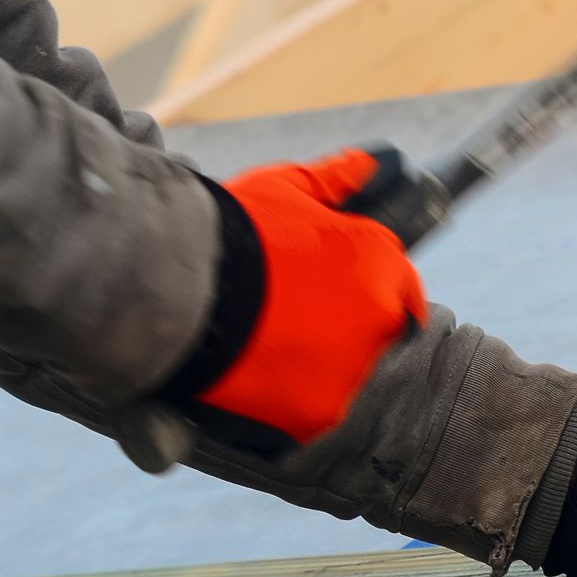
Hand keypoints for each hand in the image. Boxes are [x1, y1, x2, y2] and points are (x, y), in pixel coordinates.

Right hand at [158, 147, 426, 452]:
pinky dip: (293, 405)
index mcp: (381, 262)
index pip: (402, 290)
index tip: (339, 302)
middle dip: (344, 333)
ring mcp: (355, 368)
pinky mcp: (321, 413)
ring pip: (349, 378)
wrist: (175, 284)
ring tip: (268, 355)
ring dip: (321, 371)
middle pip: (377, 337)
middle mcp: (381, 317)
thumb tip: (374, 162)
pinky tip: (257, 384)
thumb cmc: (229, 230)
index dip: (370, 296)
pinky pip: (316, 414)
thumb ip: (335, 179)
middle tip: (292, 327)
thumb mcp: (281, 189)